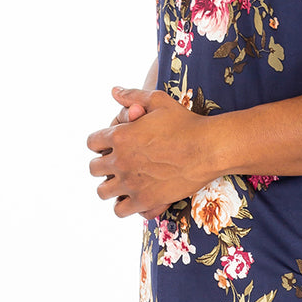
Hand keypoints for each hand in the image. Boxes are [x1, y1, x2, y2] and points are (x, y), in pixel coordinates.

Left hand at [87, 87, 214, 219]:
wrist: (209, 149)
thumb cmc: (186, 122)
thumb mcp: (158, 100)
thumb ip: (133, 95)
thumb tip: (114, 91)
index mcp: (120, 136)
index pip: (92, 143)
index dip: (100, 143)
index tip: (110, 145)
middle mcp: (120, 160)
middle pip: (94, 168)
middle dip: (103, 166)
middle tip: (117, 164)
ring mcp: (130, 183)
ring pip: (102, 192)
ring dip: (110, 187)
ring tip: (123, 184)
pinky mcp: (144, 200)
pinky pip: (119, 210)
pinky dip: (124, 205)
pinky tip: (134, 198)